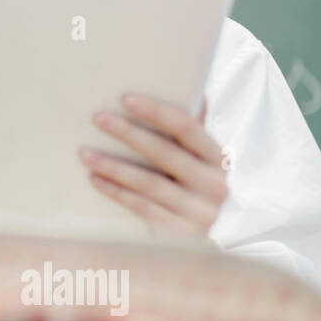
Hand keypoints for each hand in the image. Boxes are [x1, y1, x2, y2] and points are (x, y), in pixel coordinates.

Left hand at [77, 93, 228, 239]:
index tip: (126, 99)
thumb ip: (198, 127)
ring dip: (114, 167)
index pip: (187, 128)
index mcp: (220, 157)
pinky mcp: (180, 230)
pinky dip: (118, 193)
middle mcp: (213, 183)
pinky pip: (144, 209)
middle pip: (164, 153)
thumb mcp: (213, 157)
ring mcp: (197, 210)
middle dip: (128, 133)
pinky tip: (97, 180)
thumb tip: (188, 89)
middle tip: (98, 119)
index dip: (156, 112)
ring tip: (85, 153)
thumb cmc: (213, 182)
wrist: (235, 231)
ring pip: (149, 184)